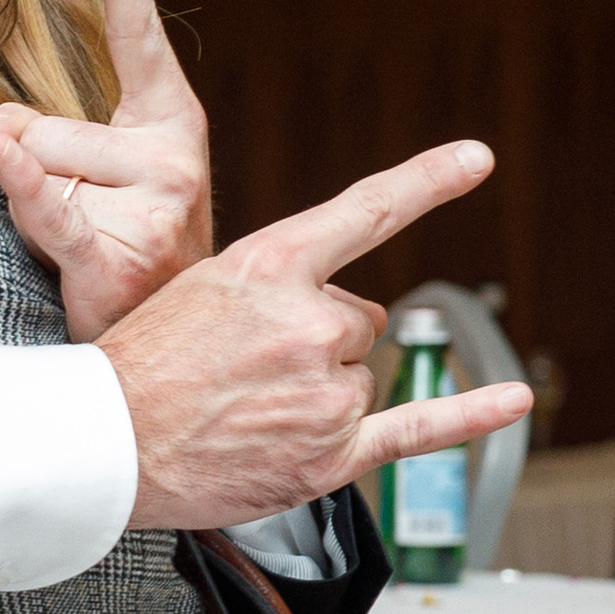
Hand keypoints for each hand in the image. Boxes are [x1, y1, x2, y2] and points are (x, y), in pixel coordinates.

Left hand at [0, 0, 211, 337]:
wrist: (163, 346)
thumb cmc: (115, 245)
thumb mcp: (94, 173)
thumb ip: (42, 132)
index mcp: (172, 122)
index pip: (139, 41)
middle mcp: (173, 157)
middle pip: (40, 123)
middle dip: (31, 168)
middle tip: (75, 218)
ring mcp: (155, 207)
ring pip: (32, 168)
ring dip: (28, 210)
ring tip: (75, 246)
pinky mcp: (120, 255)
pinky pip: (48, 206)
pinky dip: (19, 186)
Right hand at [102, 140, 532, 528]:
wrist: (103, 445)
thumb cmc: (138, 364)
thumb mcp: (199, 289)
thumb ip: (278, 288)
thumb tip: (353, 319)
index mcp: (271, 266)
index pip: (366, 212)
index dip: (428, 181)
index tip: (476, 159)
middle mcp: (310, 323)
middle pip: (359, 319)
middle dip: (319, 341)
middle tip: (249, 366)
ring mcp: (325, 390)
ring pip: (360, 377)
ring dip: (319, 392)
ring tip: (249, 408)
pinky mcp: (331, 454)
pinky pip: (415, 428)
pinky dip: (470, 415)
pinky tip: (510, 400)